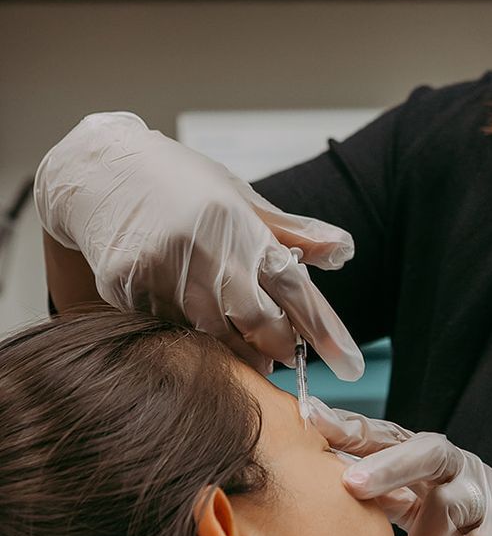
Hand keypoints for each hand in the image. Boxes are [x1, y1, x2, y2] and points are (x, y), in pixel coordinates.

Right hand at [34, 112, 364, 377]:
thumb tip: (343, 249)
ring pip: (212, 332)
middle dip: (279, 346)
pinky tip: (193, 325)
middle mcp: (203, 247)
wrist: (97, 172)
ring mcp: (162, 270)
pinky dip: (188, 334)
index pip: (293, 285)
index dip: (323, 328)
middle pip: (257, 319)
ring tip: (251, 353)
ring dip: (237, 349)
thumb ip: (290, 231)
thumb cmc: (177, 182)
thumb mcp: (238, 196)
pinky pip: (168, 328)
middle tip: (288, 357)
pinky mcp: (127, 287)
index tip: (350, 364)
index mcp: (238, 223)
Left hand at [309, 402, 491, 535]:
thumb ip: (379, 493)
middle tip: (351, 485)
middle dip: (388, 465)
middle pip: (428, 451)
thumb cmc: (464, 531)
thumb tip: (312, 484)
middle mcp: (462, 470)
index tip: (311, 419)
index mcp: (432, 461)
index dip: (353, 427)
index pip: (391, 435)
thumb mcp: (419, 506)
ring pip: (451, 505)